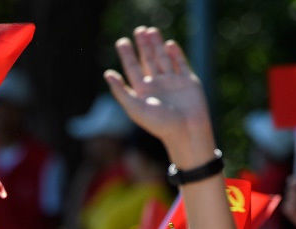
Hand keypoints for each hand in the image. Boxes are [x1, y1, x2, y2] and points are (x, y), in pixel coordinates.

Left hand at [104, 27, 211, 163]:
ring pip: (163, 59)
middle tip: (138, 30)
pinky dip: (176, 54)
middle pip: (148, 60)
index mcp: (143, 92)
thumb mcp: (136, 108)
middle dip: (143, 46)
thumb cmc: (159, 124)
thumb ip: (121, 91)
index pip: (132, 69)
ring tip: (151, 31)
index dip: (127, 55)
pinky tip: (169, 44)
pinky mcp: (188, 82)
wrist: (187, 132)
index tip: (121, 41)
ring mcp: (173, 82)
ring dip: (157, 45)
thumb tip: (107, 74)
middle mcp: (157, 85)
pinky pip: (181, 64)